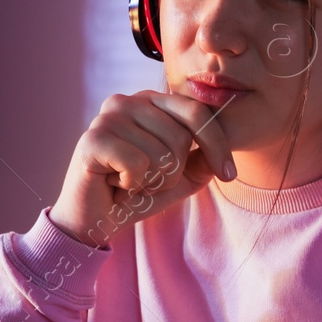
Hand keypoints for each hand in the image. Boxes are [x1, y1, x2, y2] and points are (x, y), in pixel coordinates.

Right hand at [50, 90, 234, 247]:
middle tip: (146, 180)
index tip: (228, 174)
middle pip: (181, 138)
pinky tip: (114, 183)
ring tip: (128, 182)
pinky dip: (132, 184)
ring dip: (150, 181)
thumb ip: (203, 161)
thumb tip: (221, 149)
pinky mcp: (93, 139)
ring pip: (161, 154)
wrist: (93, 220)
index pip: (197, 112)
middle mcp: (129, 101)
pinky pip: (137, 164)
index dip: (217, 144)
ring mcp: (108, 117)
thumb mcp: (180, 178)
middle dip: (172, 172)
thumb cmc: (135, 193)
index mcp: (152, 103)